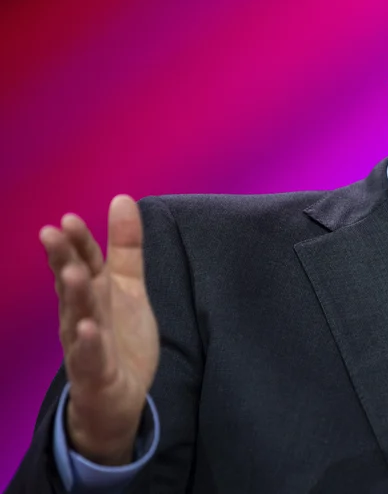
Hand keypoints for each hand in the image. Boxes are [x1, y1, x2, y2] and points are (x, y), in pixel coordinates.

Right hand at [39, 196, 159, 464]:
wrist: (115, 396)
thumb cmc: (117, 335)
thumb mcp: (127, 286)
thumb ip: (125, 246)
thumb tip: (121, 198)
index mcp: (92, 293)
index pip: (84, 262)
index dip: (78, 243)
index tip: (69, 218)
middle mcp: (81, 315)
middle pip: (73, 285)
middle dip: (63, 259)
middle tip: (53, 232)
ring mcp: (85, 344)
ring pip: (77, 317)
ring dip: (75, 295)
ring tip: (73, 272)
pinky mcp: (95, 372)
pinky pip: (90, 357)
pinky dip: (87, 344)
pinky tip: (86, 329)